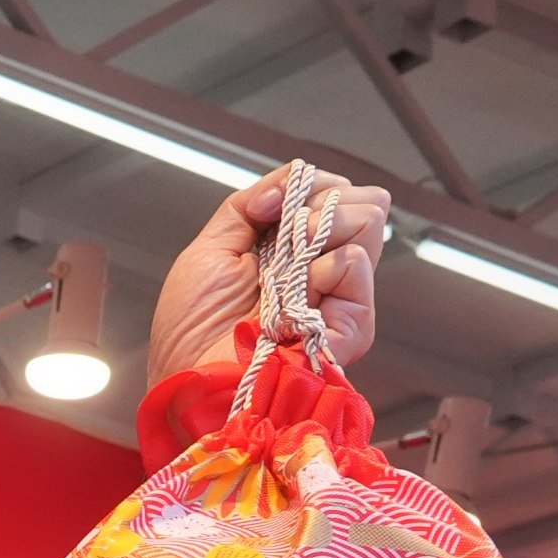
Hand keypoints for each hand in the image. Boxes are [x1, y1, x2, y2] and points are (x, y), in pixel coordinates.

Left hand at [147, 167, 391, 383]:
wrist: (188, 378)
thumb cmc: (191, 326)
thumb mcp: (211, 248)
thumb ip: (249, 203)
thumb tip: (291, 179)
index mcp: (296, 250)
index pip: (336, 193)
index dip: (309, 187)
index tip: (272, 207)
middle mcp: (325, 270)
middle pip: (364, 202)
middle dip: (319, 204)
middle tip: (285, 238)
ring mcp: (341, 298)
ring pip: (368, 223)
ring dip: (319, 230)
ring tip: (286, 270)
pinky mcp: (350, 327)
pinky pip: (356, 264)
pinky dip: (324, 265)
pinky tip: (297, 295)